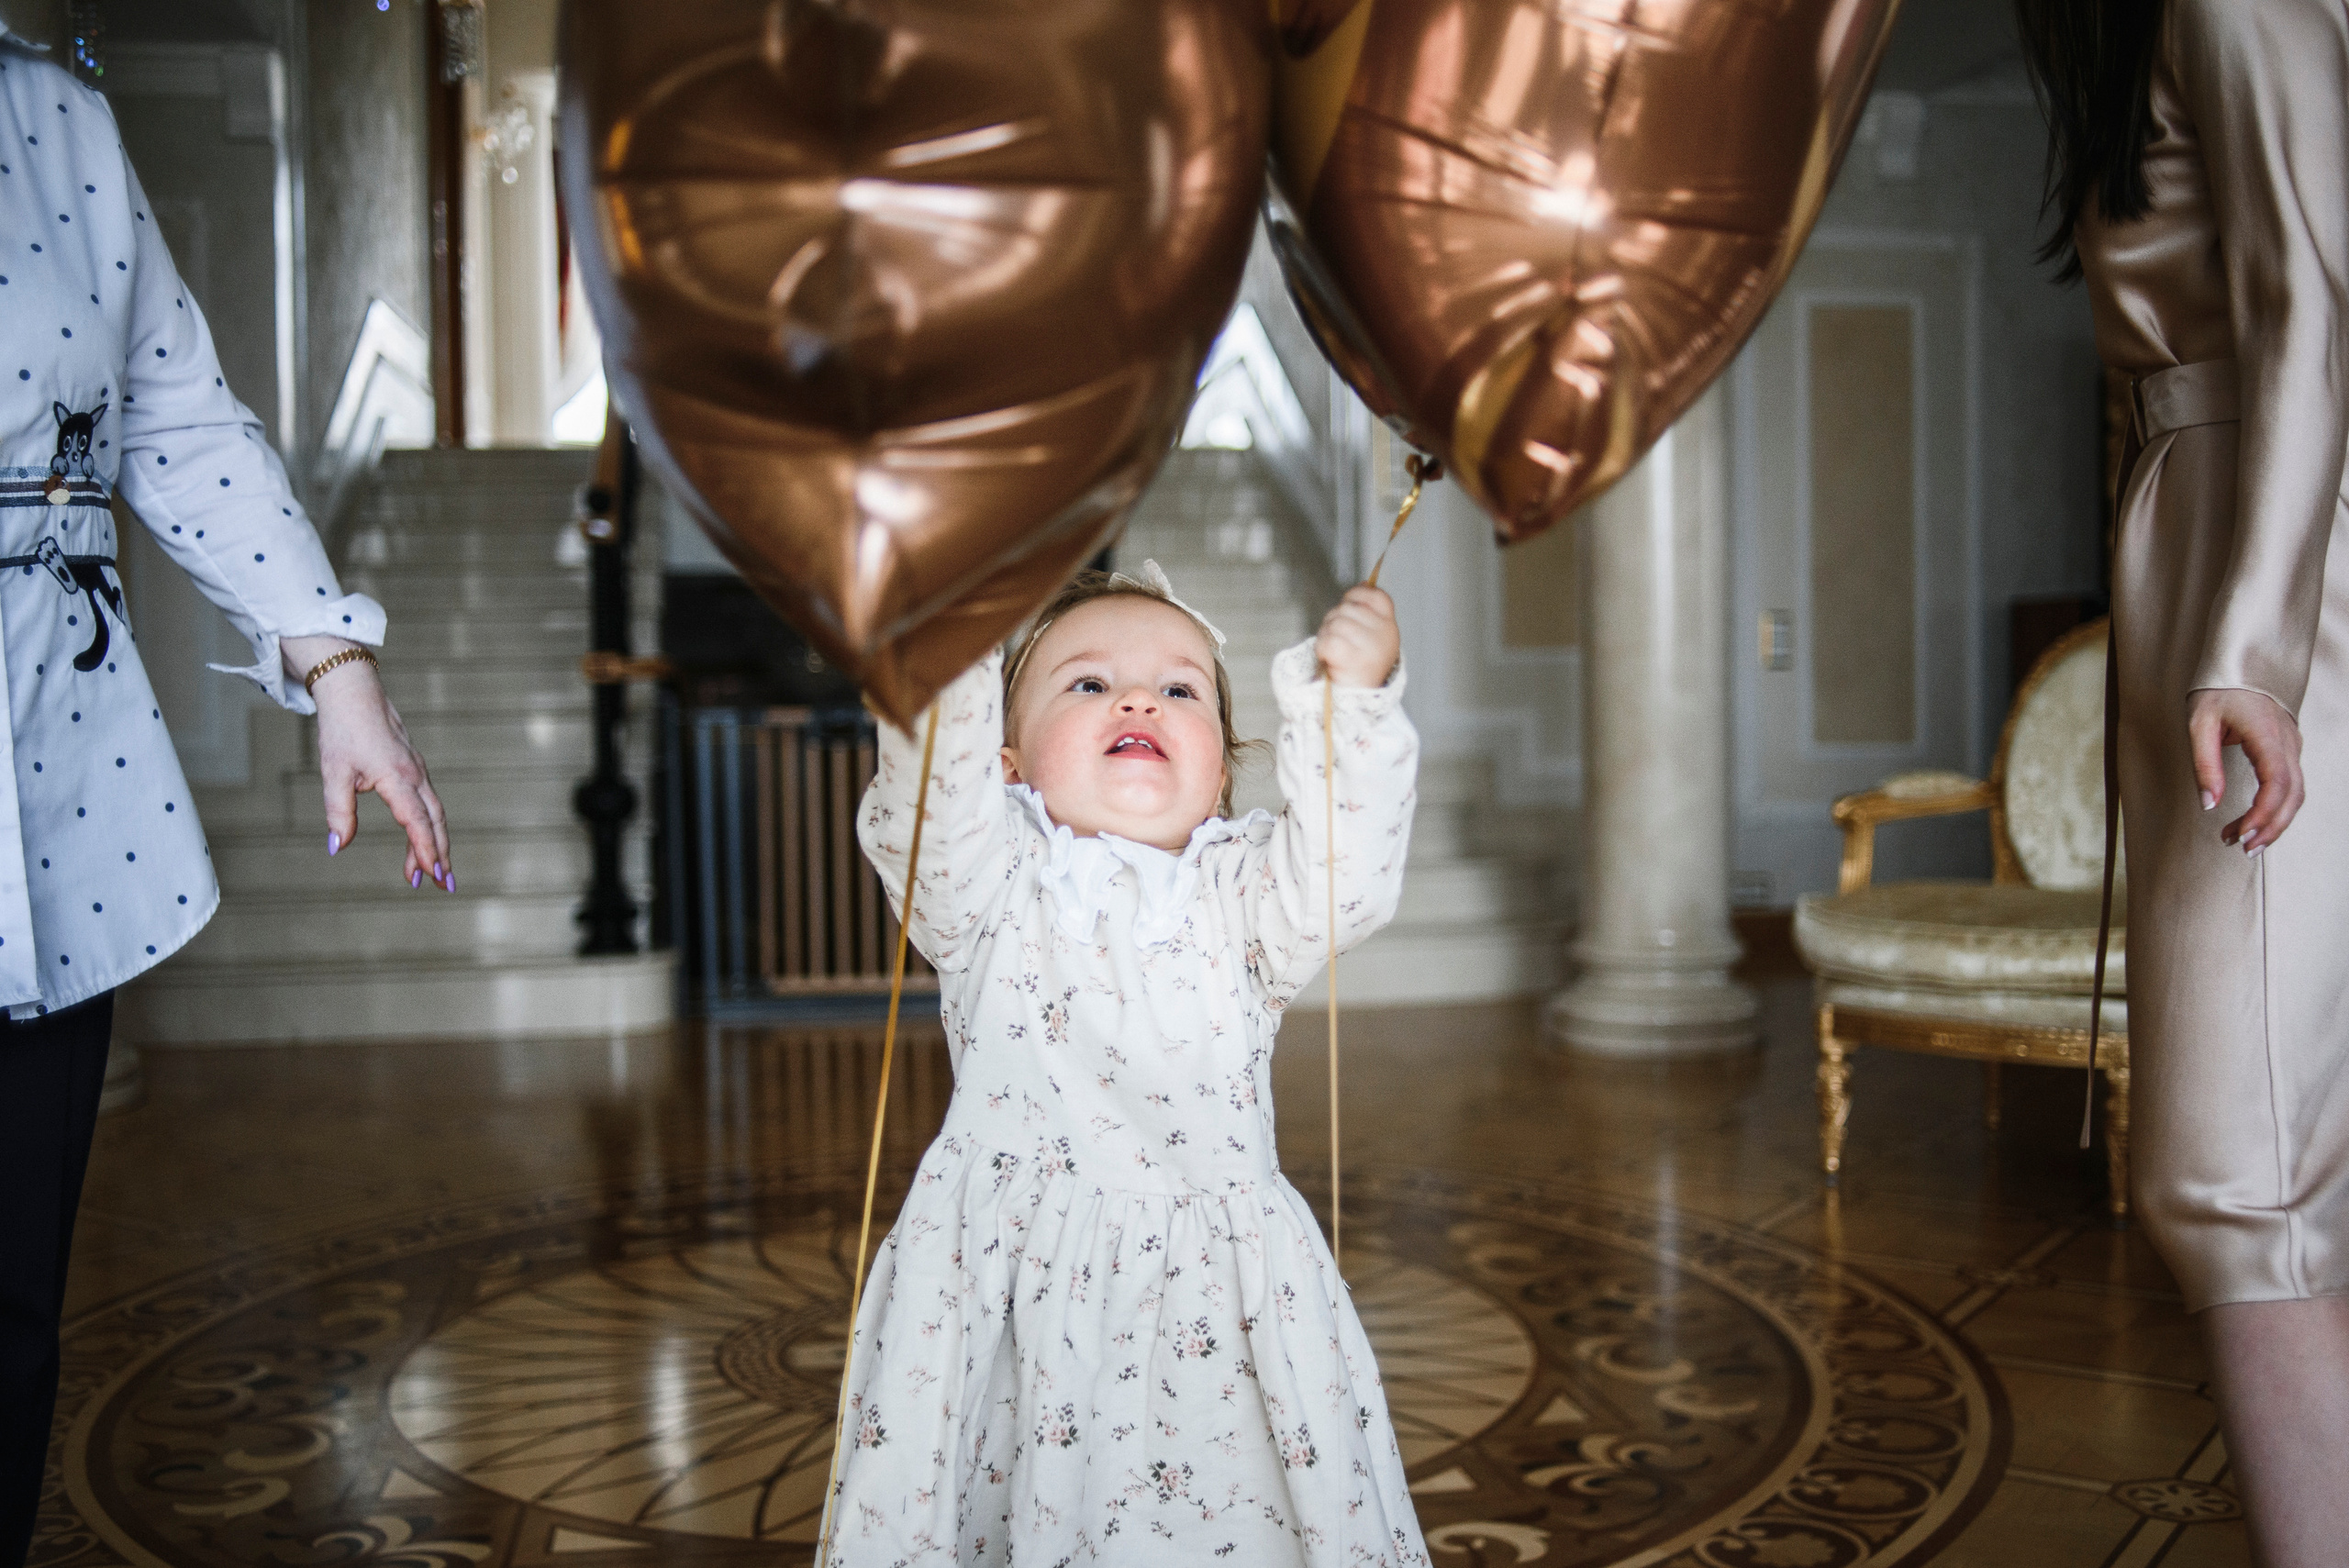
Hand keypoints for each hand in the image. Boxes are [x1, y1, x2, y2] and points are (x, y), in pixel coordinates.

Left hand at [284, 635, 452, 890]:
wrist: (354, 692)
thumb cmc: (343, 731)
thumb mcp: (333, 773)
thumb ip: (338, 812)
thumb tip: (337, 846)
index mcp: (397, 777)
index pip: (416, 822)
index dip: (423, 850)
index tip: (429, 876)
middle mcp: (415, 776)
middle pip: (435, 822)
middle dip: (441, 855)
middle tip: (445, 885)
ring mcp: (418, 771)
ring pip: (434, 813)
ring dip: (436, 844)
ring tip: (433, 872)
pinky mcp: (414, 768)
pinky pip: (428, 802)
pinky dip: (430, 826)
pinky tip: (422, 840)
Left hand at [1315, 585, 1399, 688]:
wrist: (1358, 702)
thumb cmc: (1360, 665)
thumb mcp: (1373, 636)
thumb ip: (1368, 611)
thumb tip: (1363, 583)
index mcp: (1389, 626)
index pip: (1376, 595)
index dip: (1357, 595)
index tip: (1348, 607)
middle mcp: (1384, 634)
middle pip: (1347, 608)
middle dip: (1334, 620)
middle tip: (1337, 640)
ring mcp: (1369, 646)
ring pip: (1335, 623)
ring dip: (1326, 635)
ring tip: (1333, 651)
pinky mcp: (1352, 658)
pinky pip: (1327, 640)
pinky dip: (1322, 648)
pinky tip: (1328, 658)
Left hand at [2187, 687, 2303, 854]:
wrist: (2239, 666)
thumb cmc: (2216, 691)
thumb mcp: (2199, 724)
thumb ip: (2204, 764)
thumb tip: (2210, 805)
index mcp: (2266, 734)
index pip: (2277, 782)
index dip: (2263, 813)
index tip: (2242, 834)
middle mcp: (2287, 742)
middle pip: (2292, 794)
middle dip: (2270, 827)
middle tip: (2241, 849)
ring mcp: (2291, 746)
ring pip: (2295, 793)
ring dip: (2273, 821)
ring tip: (2241, 841)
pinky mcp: (2287, 750)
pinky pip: (2290, 786)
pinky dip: (2274, 808)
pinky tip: (2252, 822)